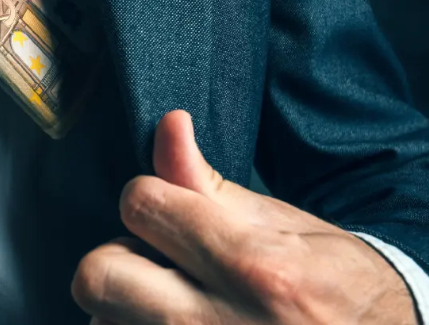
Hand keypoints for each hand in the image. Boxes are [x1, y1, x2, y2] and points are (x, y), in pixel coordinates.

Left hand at [71, 111, 416, 324]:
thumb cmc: (331, 282)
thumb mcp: (281, 223)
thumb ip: (207, 182)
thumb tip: (169, 124)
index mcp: (255, 266)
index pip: (139, 205)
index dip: (149, 199)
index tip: (169, 214)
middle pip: (97, 275)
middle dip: (116, 261)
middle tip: (154, 267)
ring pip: (101, 322)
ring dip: (123, 310)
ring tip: (169, 306)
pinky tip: (167, 324)